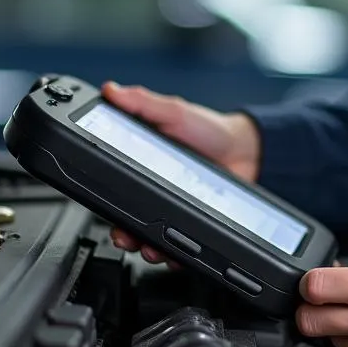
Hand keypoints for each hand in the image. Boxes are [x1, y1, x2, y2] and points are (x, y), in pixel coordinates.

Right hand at [102, 82, 260, 262]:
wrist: (249, 151)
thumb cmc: (210, 129)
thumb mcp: (175, 111)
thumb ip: (143, 103)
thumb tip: (111, 90)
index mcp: (141, 162)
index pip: (113, 182)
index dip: (102, 196)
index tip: (98, 203)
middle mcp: (153, 188)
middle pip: (127, 216)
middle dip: (121, 230)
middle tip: (122, 233)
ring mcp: (172, 207)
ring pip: (148, 236)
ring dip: (144, 246)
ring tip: (148, 247)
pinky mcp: (192, 222)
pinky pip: (177, 246)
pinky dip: (172, 255)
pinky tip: (172, 254)